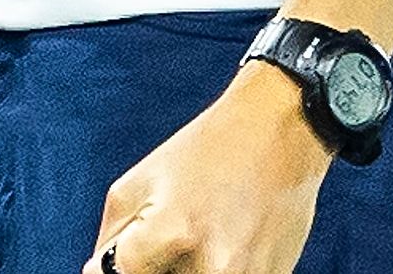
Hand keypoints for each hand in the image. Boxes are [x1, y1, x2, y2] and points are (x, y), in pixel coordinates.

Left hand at [86, 66, 330, 273]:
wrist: (279, 132)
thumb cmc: (205, 152)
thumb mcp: (137, 183)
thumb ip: (113, 239)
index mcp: (170, 234)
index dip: (114, 271)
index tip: (125, 258)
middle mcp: (212, 267)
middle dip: (153, 268)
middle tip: (165, 240)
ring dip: (184, 269)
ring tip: (194, 236)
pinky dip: (215, 270)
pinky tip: (224, 240)